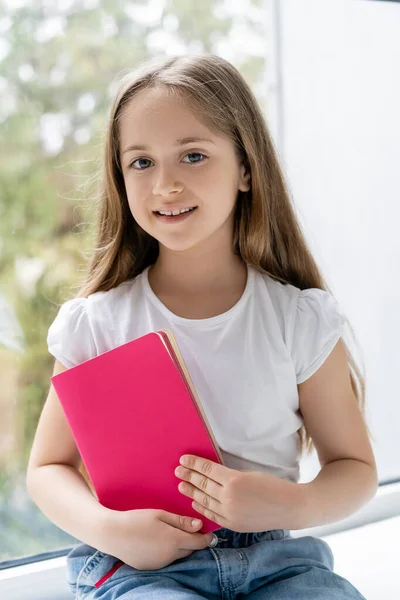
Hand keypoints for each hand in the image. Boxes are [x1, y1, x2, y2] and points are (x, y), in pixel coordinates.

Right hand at [104, 508, 213, 570]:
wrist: (112, 534)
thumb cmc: (137, 519)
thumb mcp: (160, 515)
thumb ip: (181, 521)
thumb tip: (200, 525)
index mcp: (174, 540)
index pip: (198, 543)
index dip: (206, 538)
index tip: (210, 533)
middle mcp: (169, 555)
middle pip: (189, 550)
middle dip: (192, 541)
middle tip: (189, 529)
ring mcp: (160, 564)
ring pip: (177, 555)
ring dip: (179, 547)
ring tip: (170, 533)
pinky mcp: (151, 567)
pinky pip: (165, 560)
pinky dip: (167, 552)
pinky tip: (157, 542)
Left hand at [175, 455, 301, 532]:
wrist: (289, 508)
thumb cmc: (272, 486)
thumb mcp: (250, 474)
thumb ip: (230, 476)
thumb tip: (213, 474)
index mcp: (234, 481)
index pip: (208, 470)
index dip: (195, 464)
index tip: (184, 459)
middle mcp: (229, 498)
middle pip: (203, 485)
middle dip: (189, 476)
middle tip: (177, 470)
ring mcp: (230, 513)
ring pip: (205, 500)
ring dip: (191, 492)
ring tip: (181, 485)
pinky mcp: (233, 525)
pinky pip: (212, 515)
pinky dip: (202, 508)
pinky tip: (194, 502)